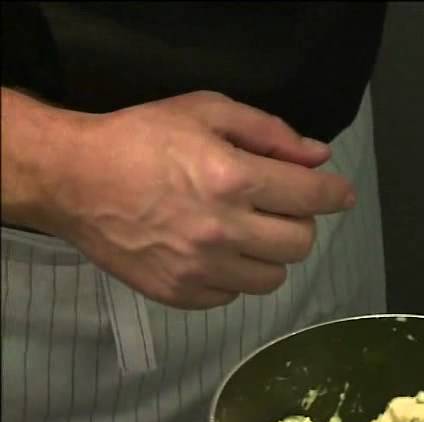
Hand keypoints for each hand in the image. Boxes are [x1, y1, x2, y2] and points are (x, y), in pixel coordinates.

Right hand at [25, 91, 354, 308]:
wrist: (72, 179)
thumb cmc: (140, 138)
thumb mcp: (204, 112)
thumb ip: (269, 132)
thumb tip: (318, 156)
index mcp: (233, 178)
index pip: (311, 196)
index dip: (334, 194)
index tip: (339, 194)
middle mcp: (222, 228)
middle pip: (300, 243)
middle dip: (298, 222)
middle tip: (276, 208)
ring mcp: (201, 267)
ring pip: (273, 277)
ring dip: (269, 254)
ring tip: (245, 232)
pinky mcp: (181, 293)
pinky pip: (234, 295)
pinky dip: (233, 276)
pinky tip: (214, 251)